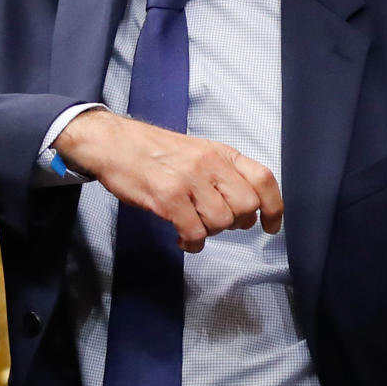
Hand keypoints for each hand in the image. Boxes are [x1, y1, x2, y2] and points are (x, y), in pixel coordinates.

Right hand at [53, 109, 282, 251]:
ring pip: (221, 221)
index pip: (263, 179)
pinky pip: (194, 231)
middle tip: (218, 222)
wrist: (112, 143)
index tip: (270, 226)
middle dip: (236, 223)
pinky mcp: (167, 196)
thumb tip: (245, 207)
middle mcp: (209, 163)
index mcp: (220, 153)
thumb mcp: (197, 152)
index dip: (274, 207)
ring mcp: (189, 180)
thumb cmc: (153, 150)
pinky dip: (192, 242)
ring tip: (194, 226)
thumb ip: (222, 173)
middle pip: (246, 206)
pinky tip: (183, 238)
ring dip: (210, 232)